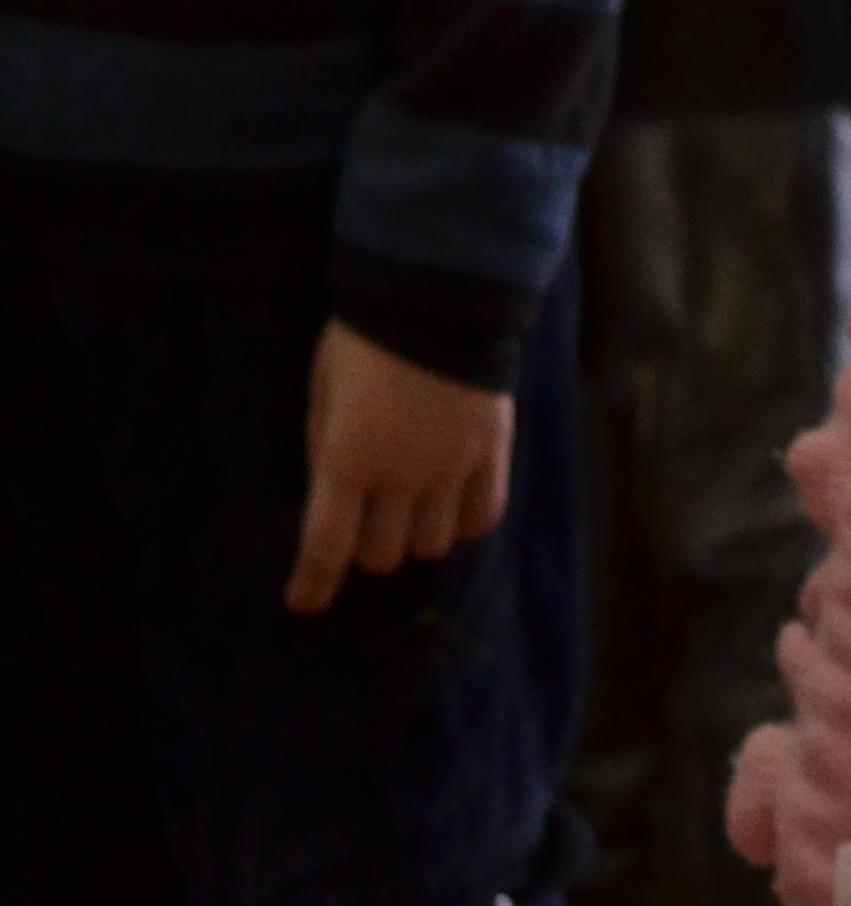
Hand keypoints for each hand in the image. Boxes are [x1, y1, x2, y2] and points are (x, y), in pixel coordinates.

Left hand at [288, 319, 514, 614]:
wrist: (438, 302)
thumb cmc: (364, 343)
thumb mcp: (322, 394)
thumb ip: (328, 449)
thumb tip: (335, 491)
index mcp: (346, 462)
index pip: (326, 546)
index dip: (313, 583)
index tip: (304, 604)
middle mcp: (400, 478)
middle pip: (383, 552)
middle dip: (367, 546)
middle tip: (366, 521)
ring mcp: (451, 469)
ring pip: (432, 543)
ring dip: (414, 535)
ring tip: (412, 508)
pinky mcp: (491, 454)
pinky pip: (482, 516)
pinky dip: (463, 522)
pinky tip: (452, 505)